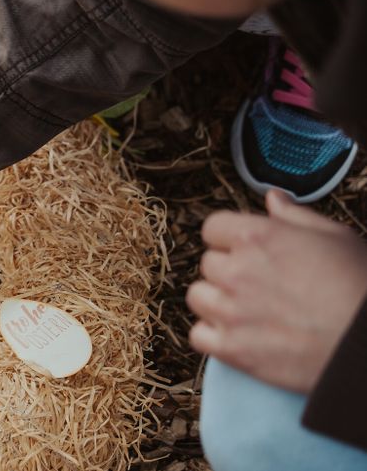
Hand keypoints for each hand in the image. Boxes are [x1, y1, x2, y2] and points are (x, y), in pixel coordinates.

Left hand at [188, 190, 366, 392]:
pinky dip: (214, 337)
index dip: (230, 239)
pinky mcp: (233, 349)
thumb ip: (294, 216)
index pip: (213, 228)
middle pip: (208, 264)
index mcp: (257, 237)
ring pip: (198, 297)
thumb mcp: (335, 237)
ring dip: (218, 302)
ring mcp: (231, 312)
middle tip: (260, 285)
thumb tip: (272, 199)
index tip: (247, 250)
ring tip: (250, 310)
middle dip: (229, 271)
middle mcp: (237, 271)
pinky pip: (198, 336)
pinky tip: (241, 335)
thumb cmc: (360, 286)